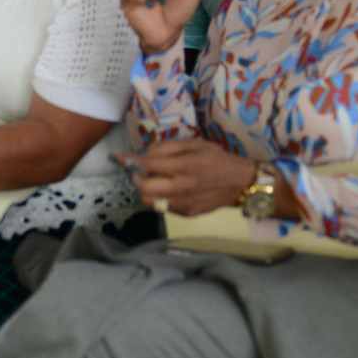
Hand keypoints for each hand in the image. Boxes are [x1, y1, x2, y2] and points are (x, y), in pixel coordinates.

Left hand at [114, 138, 257, 217]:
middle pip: (144, 189)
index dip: (130, 161)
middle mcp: (182, 187)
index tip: (117, 157)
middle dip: (138, 179)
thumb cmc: (217, 159)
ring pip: (150, 201)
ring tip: (156, 181)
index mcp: (185, 166)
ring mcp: (184, 203)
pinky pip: (163, 207)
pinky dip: (160, 197)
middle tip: (143, 171)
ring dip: (147, 190)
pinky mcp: (187, 213)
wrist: (240, 183)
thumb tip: (147, 153)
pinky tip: (170, 189)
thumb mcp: (195, 144)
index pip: (149, 165)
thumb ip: (169, 147)